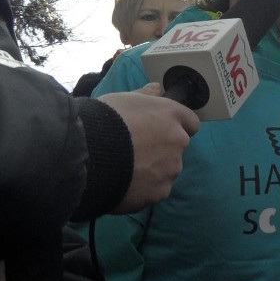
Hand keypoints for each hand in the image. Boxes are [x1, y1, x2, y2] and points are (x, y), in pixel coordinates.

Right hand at [98, 83, 199, 212]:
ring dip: (154, 170)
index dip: (176, 126)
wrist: (89, 154)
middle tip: (136, 151)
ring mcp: (171, 168)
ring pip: (167, 170)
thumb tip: (157, 89)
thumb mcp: (124, 99)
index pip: (191, 122)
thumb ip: (146, 95)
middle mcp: (178, 140)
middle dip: (162, 149)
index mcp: (172, 115)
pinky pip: (156, 189)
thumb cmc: (105, 121)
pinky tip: (125, 184)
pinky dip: (145, 188)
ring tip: (127, 169)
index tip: (161, 131)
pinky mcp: (161, 191)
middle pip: (177, 147)